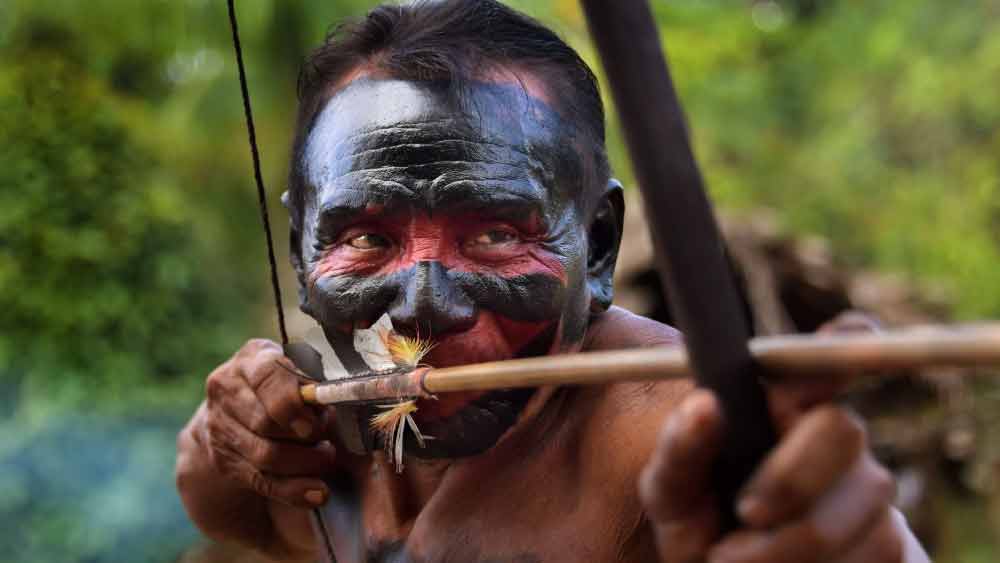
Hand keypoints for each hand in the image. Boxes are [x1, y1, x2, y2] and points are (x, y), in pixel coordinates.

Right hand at [193, 338, 337, 507]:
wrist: (237, 410)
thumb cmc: (284, 384)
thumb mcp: (298, 370)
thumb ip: (314, 380)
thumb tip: (335, 397)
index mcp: (251, 359)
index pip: (268, 377)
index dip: (293, 403)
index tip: (314, 422)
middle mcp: (227, 390)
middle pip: (267, 422)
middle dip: (306, 435)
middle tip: (327, 438)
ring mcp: (220, 427)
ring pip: (266, 455)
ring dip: (305, 462)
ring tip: (326, 457)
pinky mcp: (224, 460)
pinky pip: (263, 481)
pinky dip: (294, 490)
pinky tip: (318, 493)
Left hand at [639, 313, 922, 561]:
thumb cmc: (699, 520)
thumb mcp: (670, 488)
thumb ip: (679, 448)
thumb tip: (706, 403)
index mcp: (784, 403)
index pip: (832, 353)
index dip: (846, 340)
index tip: (845, 336)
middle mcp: (838, 434)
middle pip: (841, 429)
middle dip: (791, 479)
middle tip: (745, 512)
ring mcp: (874, 490)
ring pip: (860, 506)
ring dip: (791, 547)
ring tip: (740, 558)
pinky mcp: (901, 547)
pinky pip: (882, 555)